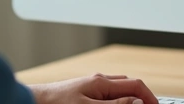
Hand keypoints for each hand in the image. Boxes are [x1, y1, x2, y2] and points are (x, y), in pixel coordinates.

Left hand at [28, 72, 159, 103]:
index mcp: (102, 82)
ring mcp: (91, 85)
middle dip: (143, 98)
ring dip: (130, 98)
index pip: (136, 86)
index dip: (150, 98)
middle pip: (130, 86)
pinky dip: (118, 99)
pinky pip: (108, 93)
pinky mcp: (84, 91)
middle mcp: (98, 80)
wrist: (33, 101)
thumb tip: (137, 102)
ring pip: (119, 89)